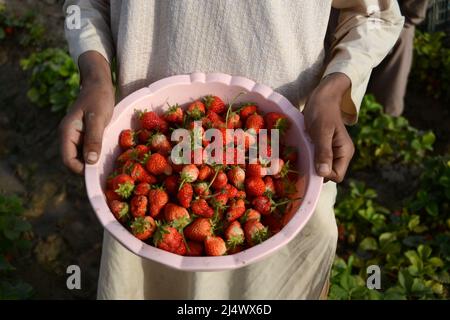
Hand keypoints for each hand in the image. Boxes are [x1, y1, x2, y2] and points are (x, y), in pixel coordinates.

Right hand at [59, 52, 113, 174]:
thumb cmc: (98, 98)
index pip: (68, 160)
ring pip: (82, 157)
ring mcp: (76, 136)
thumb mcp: (97, 118)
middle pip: (74, 161)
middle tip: (106, 170)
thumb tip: (90, 162)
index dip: (81, 170)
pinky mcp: (85, 135)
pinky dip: (96, 154)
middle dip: (88, 168)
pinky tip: (108, 154)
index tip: (98, 172)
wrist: (99, 83)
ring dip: (93, 162)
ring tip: (109, 163)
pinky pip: (88, 150)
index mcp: (66, 133)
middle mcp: (68, 137)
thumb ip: (93, 139)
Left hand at [303, 73, 354, 182]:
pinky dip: (308, 157)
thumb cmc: (322, 111)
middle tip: (303, 157)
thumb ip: (324, 152)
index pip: (337, 176)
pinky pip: (316, 160)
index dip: (323, 175)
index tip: (309, 164)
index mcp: (345, 152)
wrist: (322, 96)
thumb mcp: (322, 131)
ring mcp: (332, 151)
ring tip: (302, 152)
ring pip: (321, 168)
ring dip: (310, 164)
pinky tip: (302, 149)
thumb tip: (324, 174)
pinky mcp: (323, 148)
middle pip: (329, 174)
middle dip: (315, 170)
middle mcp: (340, 154)